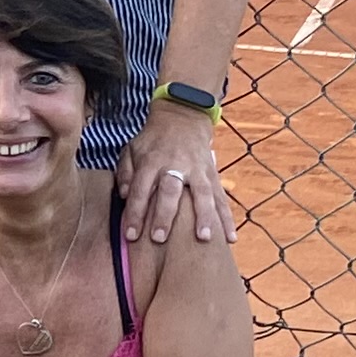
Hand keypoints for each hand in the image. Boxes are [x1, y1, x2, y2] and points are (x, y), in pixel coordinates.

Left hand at [123, 99, 231, 244]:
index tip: (130, 235)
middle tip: (159, 238)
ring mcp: (198, 170)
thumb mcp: (132, 148)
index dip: (134, 212)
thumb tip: (124, 195)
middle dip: (164, 215)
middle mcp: (176, 165)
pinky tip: (230, 237)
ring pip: (202, 193)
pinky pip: (221, 197)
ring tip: (204, 238)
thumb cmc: (153, 141)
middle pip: (170, 191)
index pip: (140, 189)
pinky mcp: (213, 174)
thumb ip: (125, 171)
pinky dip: (227, 217)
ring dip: (204, 216)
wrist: (183, 118)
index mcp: (152, 160)